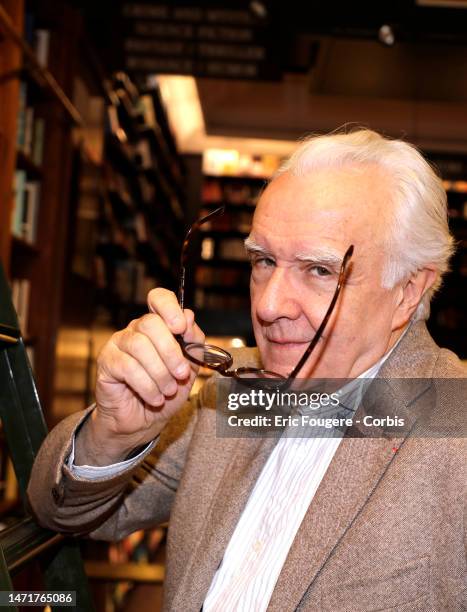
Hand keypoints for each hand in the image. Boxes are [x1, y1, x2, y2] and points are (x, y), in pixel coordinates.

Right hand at [75, 288, 203, 464]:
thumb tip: (189, 316)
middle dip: (171, 352)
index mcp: (158, 326)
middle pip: (150, 323)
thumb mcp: (189, 368)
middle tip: (181, 374)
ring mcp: (118, 344)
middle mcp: (135, 330)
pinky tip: (155, 397)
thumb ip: (193, 343)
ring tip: (168, 390)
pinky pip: (128, 367)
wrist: (144, 422)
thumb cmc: (166, 391)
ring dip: (160, 373)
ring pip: (139, 346)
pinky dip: (147, 386)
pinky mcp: (106, 363)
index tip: (181, 328)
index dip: (170, 308)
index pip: (158, 298)